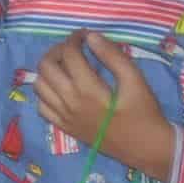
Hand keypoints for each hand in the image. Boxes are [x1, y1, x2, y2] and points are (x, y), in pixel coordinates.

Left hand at [34, 33, 176, 180]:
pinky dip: (46, 92)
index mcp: (87, 90)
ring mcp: (64, 117)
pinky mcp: (64, 127)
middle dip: (57, 50)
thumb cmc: (144, 112)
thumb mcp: (135, 80)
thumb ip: (112, 56)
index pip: (69, 54)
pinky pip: (41, 106)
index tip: (84, 35)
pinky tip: (61, 87)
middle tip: (73, 48)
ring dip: (48, 70)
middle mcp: (69, 103)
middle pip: (46, 67)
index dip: (74, 39)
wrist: (145, 147)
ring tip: (65, 65)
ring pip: (39, 85)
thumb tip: (91, 37)